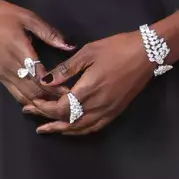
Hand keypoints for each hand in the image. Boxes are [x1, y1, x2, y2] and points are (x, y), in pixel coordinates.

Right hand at [0, 0, 74, 106]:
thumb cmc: (1, 13)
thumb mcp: (27, 17)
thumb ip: (49, 33)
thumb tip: (69, 46)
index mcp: (20, 50)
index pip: (40, 76)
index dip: (55, 86)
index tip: (71, 91)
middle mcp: (11, 65)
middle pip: (34, 90)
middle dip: (51, 98)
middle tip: (68, 102)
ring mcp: (3, 72)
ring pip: (24, 95)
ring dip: (40, 102)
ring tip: (56, 105)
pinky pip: (14, 93)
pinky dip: (27, 100)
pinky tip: (38, 103)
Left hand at [21, 29, 154, 135]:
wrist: (147, 54)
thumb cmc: (117, 48)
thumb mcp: (88, 52)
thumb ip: (67, 69)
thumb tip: (46, 82)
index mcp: (89, 89)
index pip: (61, 107)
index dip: (44, 108)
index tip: (32, 103)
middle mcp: (98, 104)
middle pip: (68, 120)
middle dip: (48, 120)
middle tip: (31, 117)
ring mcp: (108, 110)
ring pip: (81, 127)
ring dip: (62, 129)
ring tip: (47, 129)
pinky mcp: (116, 111)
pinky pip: (95, 127)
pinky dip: (80, 131)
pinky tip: (71, 130)